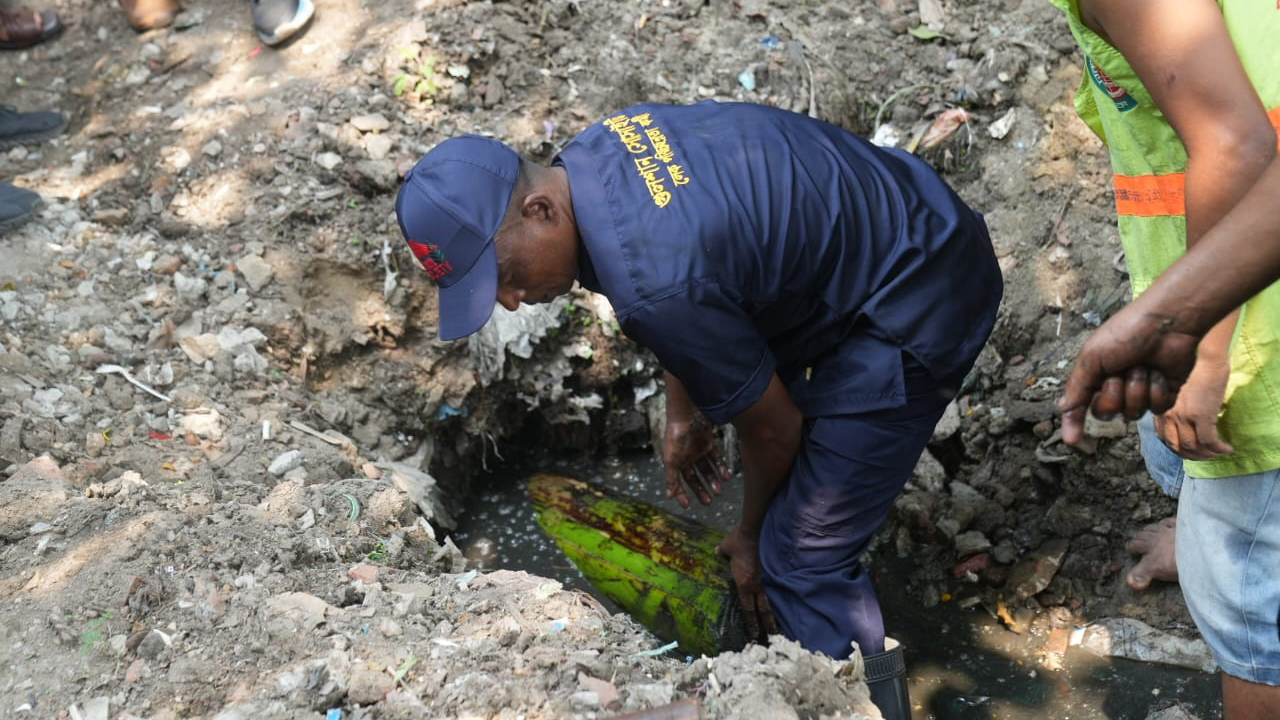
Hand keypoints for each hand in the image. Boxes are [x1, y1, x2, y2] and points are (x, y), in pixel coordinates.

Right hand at [661, 411, 728, 507]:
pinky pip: (716, 458)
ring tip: (719, 491)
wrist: (687, 412)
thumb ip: (671, 478)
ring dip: (713, 480)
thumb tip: (668, 496)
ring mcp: (698, 449)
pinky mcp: (708, 442)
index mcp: (676, 461)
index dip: (682, 493)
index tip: (688, 505)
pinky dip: (721, 467)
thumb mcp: (671, 460)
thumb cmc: (676, 435)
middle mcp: (687, 456)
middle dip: (701, 490)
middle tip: (708, 502)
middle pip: (695, 477)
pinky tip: (725, 476)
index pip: (679, 481)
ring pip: (707, 469)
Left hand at [716, 524, 778, 643]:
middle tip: (769, 636)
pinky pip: (772, 589)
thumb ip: (721, 553)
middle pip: (761, 609)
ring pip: (769, 601)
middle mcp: (755, 585)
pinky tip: (781, 604)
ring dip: (772, 614)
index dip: (750, 621)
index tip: (753, 633)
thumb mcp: (725, 548)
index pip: (747, 607)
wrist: (753, 531)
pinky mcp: (770, 572)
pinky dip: (776, 598)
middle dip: (765, 624)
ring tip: (777, 627)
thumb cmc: (737, 542)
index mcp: (743, 584)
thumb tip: (716, 552)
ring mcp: (764, 579)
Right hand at [1058, 306, 1199, 444]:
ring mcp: (1141, 392)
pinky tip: (1161, 372)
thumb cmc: (1125, 333)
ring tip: (1144, 366)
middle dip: (1114, 393)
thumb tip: (1062, 409)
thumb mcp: (1092, 356)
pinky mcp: (1165, 394)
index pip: (1082, 406)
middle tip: (1121, 372)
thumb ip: (1077, 386)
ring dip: (1138, 388)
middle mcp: (1117, 387)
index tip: (1072, 441)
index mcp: (1096, 377)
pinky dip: (1157, 390)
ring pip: (1134, 412)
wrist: (1167, 324)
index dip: (1075, 422)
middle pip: (1108, 413)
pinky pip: (1157, 408)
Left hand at [1152, 356, 1233, 459]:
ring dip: (1208, 455)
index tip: (1192, 452)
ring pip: (1194, 448)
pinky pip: (1209, 441)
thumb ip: (1180, 414)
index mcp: (1164, 411)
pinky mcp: (1201, 415)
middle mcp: (1171, 416)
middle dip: (1194, 457)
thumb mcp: (1183, 398)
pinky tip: (1227, 448)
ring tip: (1219, 452)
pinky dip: (1219, 449)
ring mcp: (1185, 416)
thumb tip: (1189, 433)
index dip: (1179, 451)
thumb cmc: (1198, 378)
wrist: (1207, 363)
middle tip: (1208, 456)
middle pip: (1178, 448)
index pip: (1164, 440)